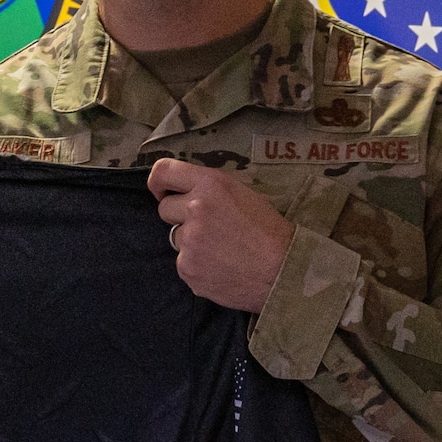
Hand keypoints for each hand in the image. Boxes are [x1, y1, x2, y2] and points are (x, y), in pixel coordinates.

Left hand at [148, 158, 296, 312]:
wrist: (283, 270)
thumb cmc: (268, 231)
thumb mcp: (242, 194)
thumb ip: (209, 190)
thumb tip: (183, 191)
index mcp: (210, 185)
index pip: (163, 172)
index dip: (158, 182)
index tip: (162, 191)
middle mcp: (195, 209)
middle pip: (165, 208)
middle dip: (180, 216)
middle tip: (208, 226)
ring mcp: (189, 241)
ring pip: (175, 237)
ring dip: (191, 242)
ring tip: (222, 249)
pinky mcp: (187, 268)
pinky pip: (183, 262)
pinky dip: (197, 264)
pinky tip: (221, 266)